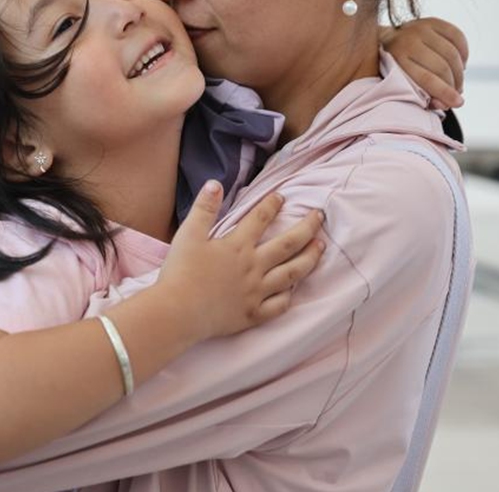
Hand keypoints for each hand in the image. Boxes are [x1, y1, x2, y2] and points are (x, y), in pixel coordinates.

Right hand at [157, 181, 324, 341]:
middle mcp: (254, 267)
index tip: (282, 196)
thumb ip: (204, 209)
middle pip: (287, 244)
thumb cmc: (180, 273)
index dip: (272, 205)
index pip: (260, 219)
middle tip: (320, 217)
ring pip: (291, 273)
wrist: (177, 313)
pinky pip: (279, 305)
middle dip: (307, 228)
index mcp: (238, 246)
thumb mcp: (188, 235)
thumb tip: (215, 183)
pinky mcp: (253, 314)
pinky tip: (294, 290)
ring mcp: (256, 292)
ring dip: (309, 258)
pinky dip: (288, 296)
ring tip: (321, 247)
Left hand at [382, 18, 468, 109]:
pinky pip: (457, 36)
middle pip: (442, 66)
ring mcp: (419, 28)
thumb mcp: (402, 85)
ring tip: (459, 81)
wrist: (383, 42)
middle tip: (458, 93)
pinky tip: (461, 63)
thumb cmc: (396, 72)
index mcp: (396, 60)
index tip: (458, 103)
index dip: (445, 92)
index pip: (426, 78)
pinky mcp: (431, 21)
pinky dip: (464, 51)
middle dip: (455, 83)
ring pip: (451, 53)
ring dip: (460, 71)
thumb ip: (423, 98)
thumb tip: (445, 104)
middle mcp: (407, 41)